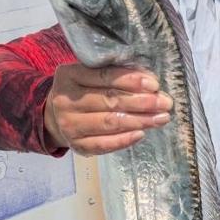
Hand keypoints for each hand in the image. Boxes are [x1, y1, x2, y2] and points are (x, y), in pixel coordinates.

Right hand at [44, 64, 172, 154]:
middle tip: (165, 103)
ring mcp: (70, 125)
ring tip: (161, 118)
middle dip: (141, 102)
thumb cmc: (81, 91)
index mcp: (69, 76)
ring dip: (140, 121)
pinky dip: (125, 139)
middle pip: (109, 101)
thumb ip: (114, 74)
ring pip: (110, 122)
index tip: (154, 84)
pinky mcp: (77, 146)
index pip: (104, 76)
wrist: (55, 116)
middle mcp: (66, 101)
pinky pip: (104, 144)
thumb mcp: (89, 75)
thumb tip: (149, 80)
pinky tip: (142, 133)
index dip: (131, 80)